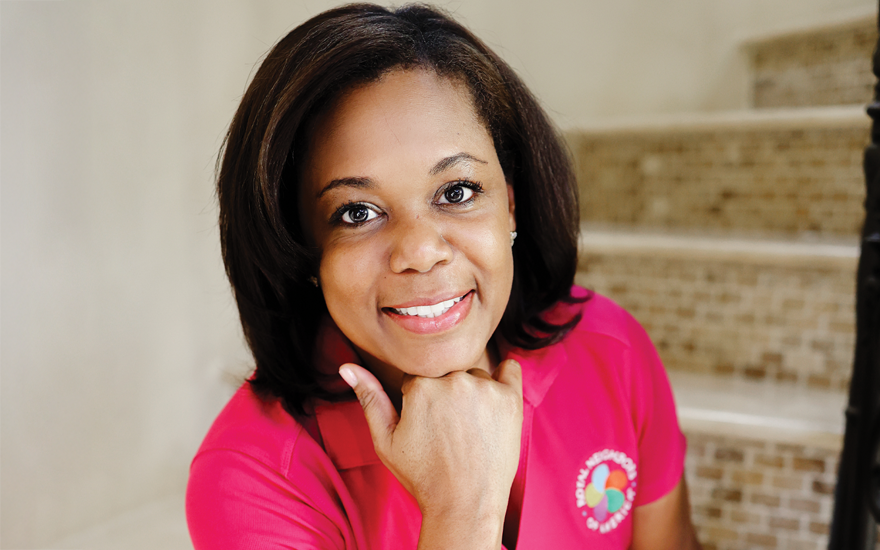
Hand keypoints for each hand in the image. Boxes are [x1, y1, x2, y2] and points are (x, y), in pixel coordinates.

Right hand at [339, 360, 522, 548]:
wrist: (464, 504)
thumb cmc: (423, 476)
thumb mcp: (386, 440)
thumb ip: (369, 398)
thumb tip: (348, 367)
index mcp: (421, 386)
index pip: (420, 378)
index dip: (422, 401)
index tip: (428, 424)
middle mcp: (454, 380)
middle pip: (448, 373)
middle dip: (447, 395)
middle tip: (449, 430)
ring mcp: (485, 389)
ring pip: (476, 375)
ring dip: (474, 392)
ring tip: (470, 428)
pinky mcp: (510, 399)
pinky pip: (510, 370)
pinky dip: (504, 377)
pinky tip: (495, 398)